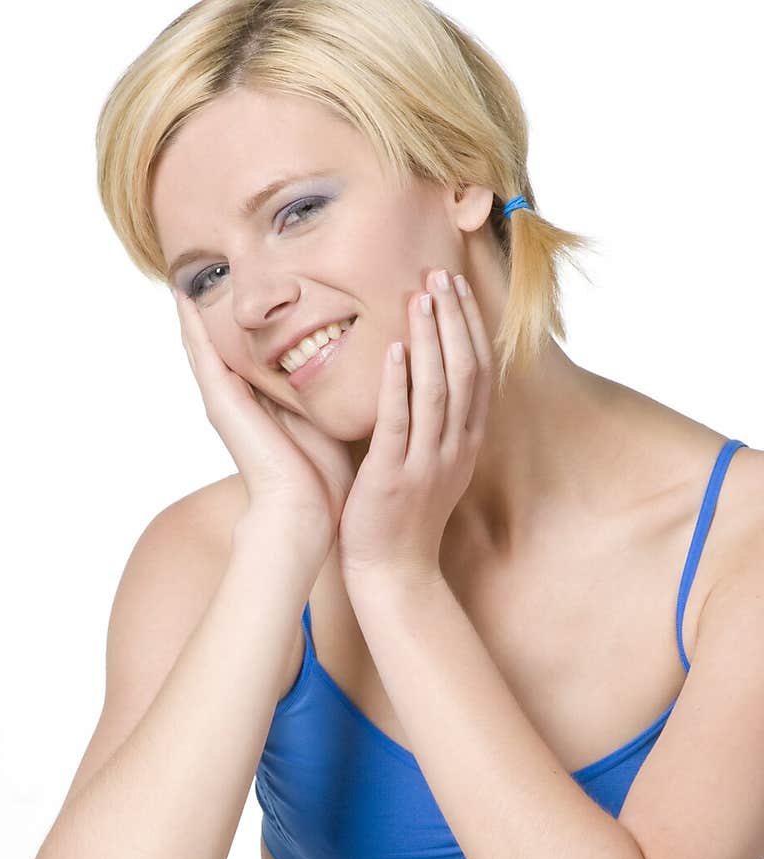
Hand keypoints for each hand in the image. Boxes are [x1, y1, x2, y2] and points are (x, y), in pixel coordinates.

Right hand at [174, 290, 354, 545]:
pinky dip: (190, 326)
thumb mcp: (329, 418)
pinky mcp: (220, 403)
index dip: (245, 324)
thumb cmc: (324, 477)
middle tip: (205, 269)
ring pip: (203, 346)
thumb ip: (332, 391)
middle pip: (220, 346)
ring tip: (181, 273)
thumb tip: (360, 361)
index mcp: (262, 404)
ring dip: (193, 312)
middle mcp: (237, 400)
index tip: (245, 290)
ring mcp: (224, 401)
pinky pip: (201, 355)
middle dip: (213, 312)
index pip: (249, 354)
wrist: (304, 511)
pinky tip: (180, 296)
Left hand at [336, 268, 492, 587]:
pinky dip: (400, 383)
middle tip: (439, 273)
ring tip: (420, 296)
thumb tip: (420, 374)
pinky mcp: (394, 476)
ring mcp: (428, 462)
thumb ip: (431, 422)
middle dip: (453, 319)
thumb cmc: (404, 517)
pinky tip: (394, 349)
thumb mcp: (430, 464)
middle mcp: (455, 448)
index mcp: (465, 442)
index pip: (476, 372)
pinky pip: (401, 423)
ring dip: (430, 338)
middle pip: (464, 371)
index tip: (454, 286)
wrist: (395, 574)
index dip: (468, 326)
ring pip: (438, 390)